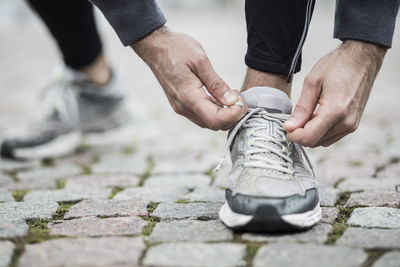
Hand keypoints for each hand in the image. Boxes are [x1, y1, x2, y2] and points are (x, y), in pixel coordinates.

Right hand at [131, 26, 246, 129]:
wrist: (155, 46)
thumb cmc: (176, 49)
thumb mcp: (200, 61)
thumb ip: (217, 84)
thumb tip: (232, 100)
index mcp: (189, 97)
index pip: (216, 119)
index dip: (234, 114)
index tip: (241, 100)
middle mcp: (184, 107)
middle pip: (214, 125)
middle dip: (232, 115)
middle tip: (239, 97)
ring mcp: (181, 107)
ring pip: (209, 121)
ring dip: (224, 114)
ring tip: (232, 95)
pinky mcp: (182, 104)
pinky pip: (202, 114)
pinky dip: (215, 110)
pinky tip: (221, 96)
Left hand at [284, 40, 385, 146]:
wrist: (362, 59)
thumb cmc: (338, 65)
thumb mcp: (312, 82)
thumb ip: (301, 108)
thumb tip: (290, 127)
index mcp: (335, 110)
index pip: (309, 138)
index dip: (293, 135)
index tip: (287, 125)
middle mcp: (346, 122)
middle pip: (314, 142)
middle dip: (300, 133)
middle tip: (295, 118)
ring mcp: (352, 125)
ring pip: (322, 142)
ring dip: (310, 133)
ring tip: (307, 114)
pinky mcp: (353, 124)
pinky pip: (331, 136)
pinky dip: (320, 131)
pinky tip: (317, 116)